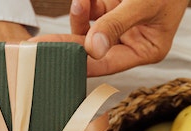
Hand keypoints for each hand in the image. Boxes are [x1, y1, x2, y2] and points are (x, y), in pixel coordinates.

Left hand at [33, 0, 187, 76]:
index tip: (58, 59)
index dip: (83, 62)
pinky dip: (85, 5)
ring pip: (88, 28)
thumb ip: (116, 24)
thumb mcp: (143, 4)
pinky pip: (91, 11)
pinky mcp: (112, 7)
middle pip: (94, 48)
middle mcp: (133, 40)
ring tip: (80, 3)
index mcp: (147, 49)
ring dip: (79, 16)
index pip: (109, 63)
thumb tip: (92, 50)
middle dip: (70, 43)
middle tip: (42, 43)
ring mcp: (121, 24)